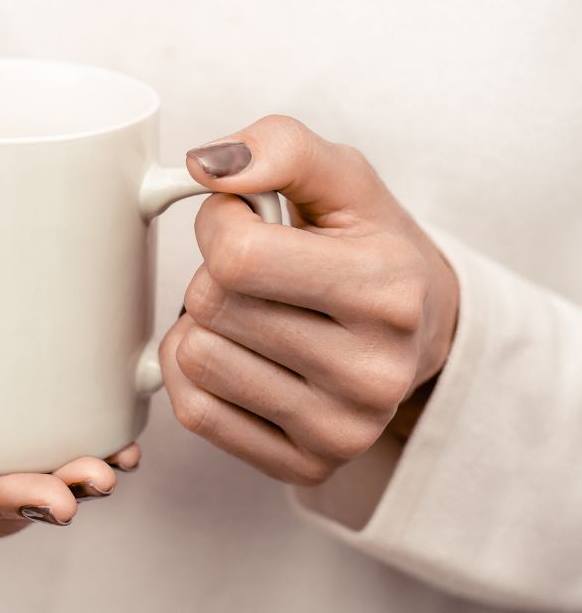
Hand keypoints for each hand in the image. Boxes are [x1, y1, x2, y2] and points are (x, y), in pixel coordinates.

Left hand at [160, 115, 458, 486]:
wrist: (419, 333)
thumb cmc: (370, 247)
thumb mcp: (344, 179)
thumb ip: (280, 147)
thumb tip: (205, 164)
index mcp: (387, 290)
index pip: (236, 256)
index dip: (219, 223)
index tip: (244, 221)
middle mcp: (372, 373)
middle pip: (209, 307)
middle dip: (216, 276)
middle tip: (260, 277)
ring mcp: (340, 429)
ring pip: (194, 360)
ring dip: (203, 326)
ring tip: (254, 316)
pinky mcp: (306, 465)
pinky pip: (194, 412)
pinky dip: (195, 375)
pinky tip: (237, 356)